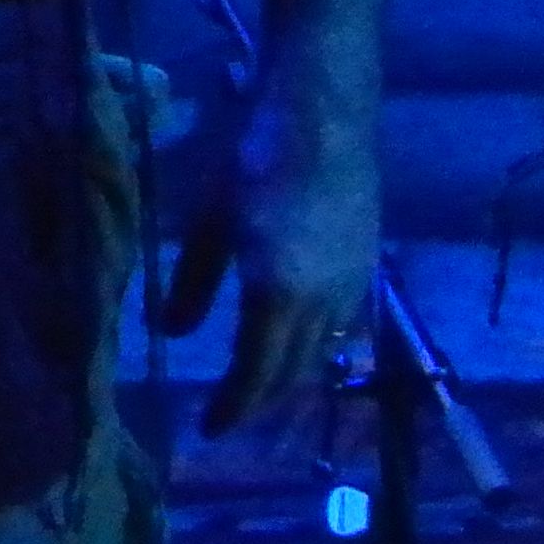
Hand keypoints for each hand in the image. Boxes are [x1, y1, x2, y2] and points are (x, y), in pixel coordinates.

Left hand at [159, 96, 381, 435]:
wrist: (324, 114)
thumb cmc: (254, 160)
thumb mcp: (210, 222)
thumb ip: (194, 284)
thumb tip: (174, 332)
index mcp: (278, 296)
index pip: (256, 376)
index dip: (232, 408)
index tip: (208, 429)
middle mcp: (323, 303)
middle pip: (292, 373)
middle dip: (260, 401)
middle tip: (230, 414)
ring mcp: (354, 286)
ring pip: (322, 354)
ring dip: (290, 375)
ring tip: (259, 385)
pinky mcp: (370, 267)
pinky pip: (343, 327)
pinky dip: (317, 345)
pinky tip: (297, 339)